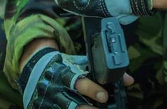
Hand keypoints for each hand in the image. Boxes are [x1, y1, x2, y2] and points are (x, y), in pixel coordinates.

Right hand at [18, 46, 133, 108]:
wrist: (37, 68)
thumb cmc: (65, 66)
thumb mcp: (82, 63)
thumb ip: (103, 70)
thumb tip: (129, 80)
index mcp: (65, 73)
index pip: (78, 80)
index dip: (91, 89)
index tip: (105, 96)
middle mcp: (55, 88)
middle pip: (71, 103)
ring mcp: (49, 102)